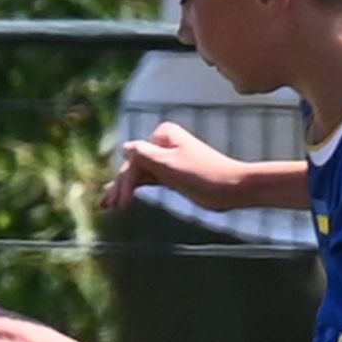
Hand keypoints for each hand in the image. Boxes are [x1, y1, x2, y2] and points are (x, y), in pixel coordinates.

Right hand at [105, 126, 286, 216]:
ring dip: (125, 189)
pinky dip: (137, 189)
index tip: (122, 203)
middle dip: (121, 186)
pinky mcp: (173, 174)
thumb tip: (125, 148)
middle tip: (108, 206)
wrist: (233, 187)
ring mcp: (168, 160)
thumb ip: (145, 155)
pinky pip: (148, 180)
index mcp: (163, 135)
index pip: (134, 159)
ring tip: (108, 206)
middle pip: (134, 166)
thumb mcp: (170, 164)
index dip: (125, 180)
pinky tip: (124, 199)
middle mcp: (163, 144)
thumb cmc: (204, 174)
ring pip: (139, 174)